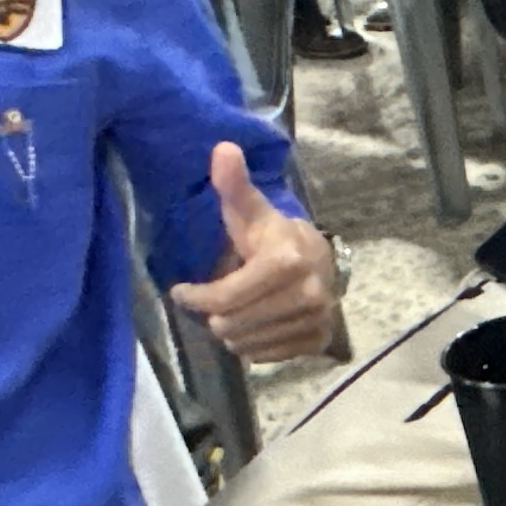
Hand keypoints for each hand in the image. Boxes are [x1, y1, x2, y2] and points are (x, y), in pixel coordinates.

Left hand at [168, 142, 339, 362]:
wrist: (323, 260)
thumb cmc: (274, 236)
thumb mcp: (251, 212)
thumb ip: (234, 185)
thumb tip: (223, 148)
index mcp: (287, 262)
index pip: (224, 298)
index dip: (196, 297)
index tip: (182, 291)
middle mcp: (308, 295)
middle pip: (231, 324)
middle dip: (215, 313)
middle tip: (217, 299)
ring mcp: (315, 319)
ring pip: (245, 344)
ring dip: (232, 330)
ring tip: (236, 311)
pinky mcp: (318, 340)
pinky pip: (266, 357)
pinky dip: (253, 344)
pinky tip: (256, 323)